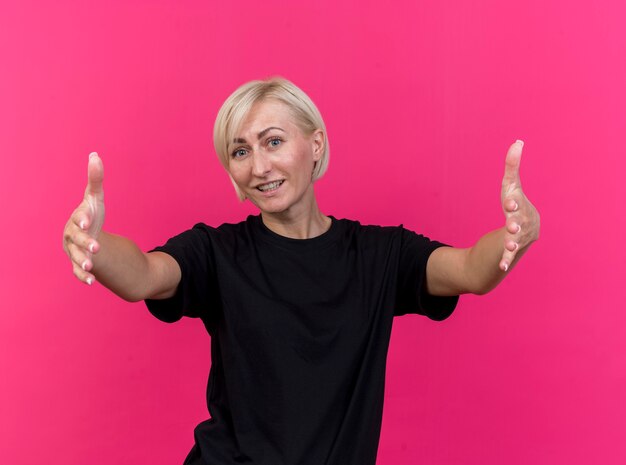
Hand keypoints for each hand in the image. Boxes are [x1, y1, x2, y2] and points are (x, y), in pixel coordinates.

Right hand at [62, 152, 104, 284]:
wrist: (86, 235)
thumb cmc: (90, 214)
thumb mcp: (95, 198)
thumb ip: (95, 179)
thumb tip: (95, 155)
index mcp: (77, 219)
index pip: (79, 219)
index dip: (82, 220)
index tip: (88, 222)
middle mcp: (72, 235)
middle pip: (77, 239)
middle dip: (85, 243)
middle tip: (96, 248)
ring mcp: (73, 250)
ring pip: (76, 257)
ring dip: (83, 262)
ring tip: (91, 266)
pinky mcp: (78, 263)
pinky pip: (77, 271)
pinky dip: (83, 276)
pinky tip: (90, 282)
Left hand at [500, 140, 539, 271]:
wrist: (524, 232)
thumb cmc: (515, 204)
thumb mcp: (511, 186)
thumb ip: (512, 166)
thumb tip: (518, 141)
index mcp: (523, 207)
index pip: (518, 203)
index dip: (513, 203)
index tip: (509, 203)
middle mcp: (524, 223)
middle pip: (519, 223)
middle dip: (515, 223)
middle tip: (511, 223)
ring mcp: (519, 238)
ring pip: (515, 241)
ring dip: (512, 243)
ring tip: (507, 245)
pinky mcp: (510, 250)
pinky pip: (508, 257)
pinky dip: (505, 261)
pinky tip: (501, 267)